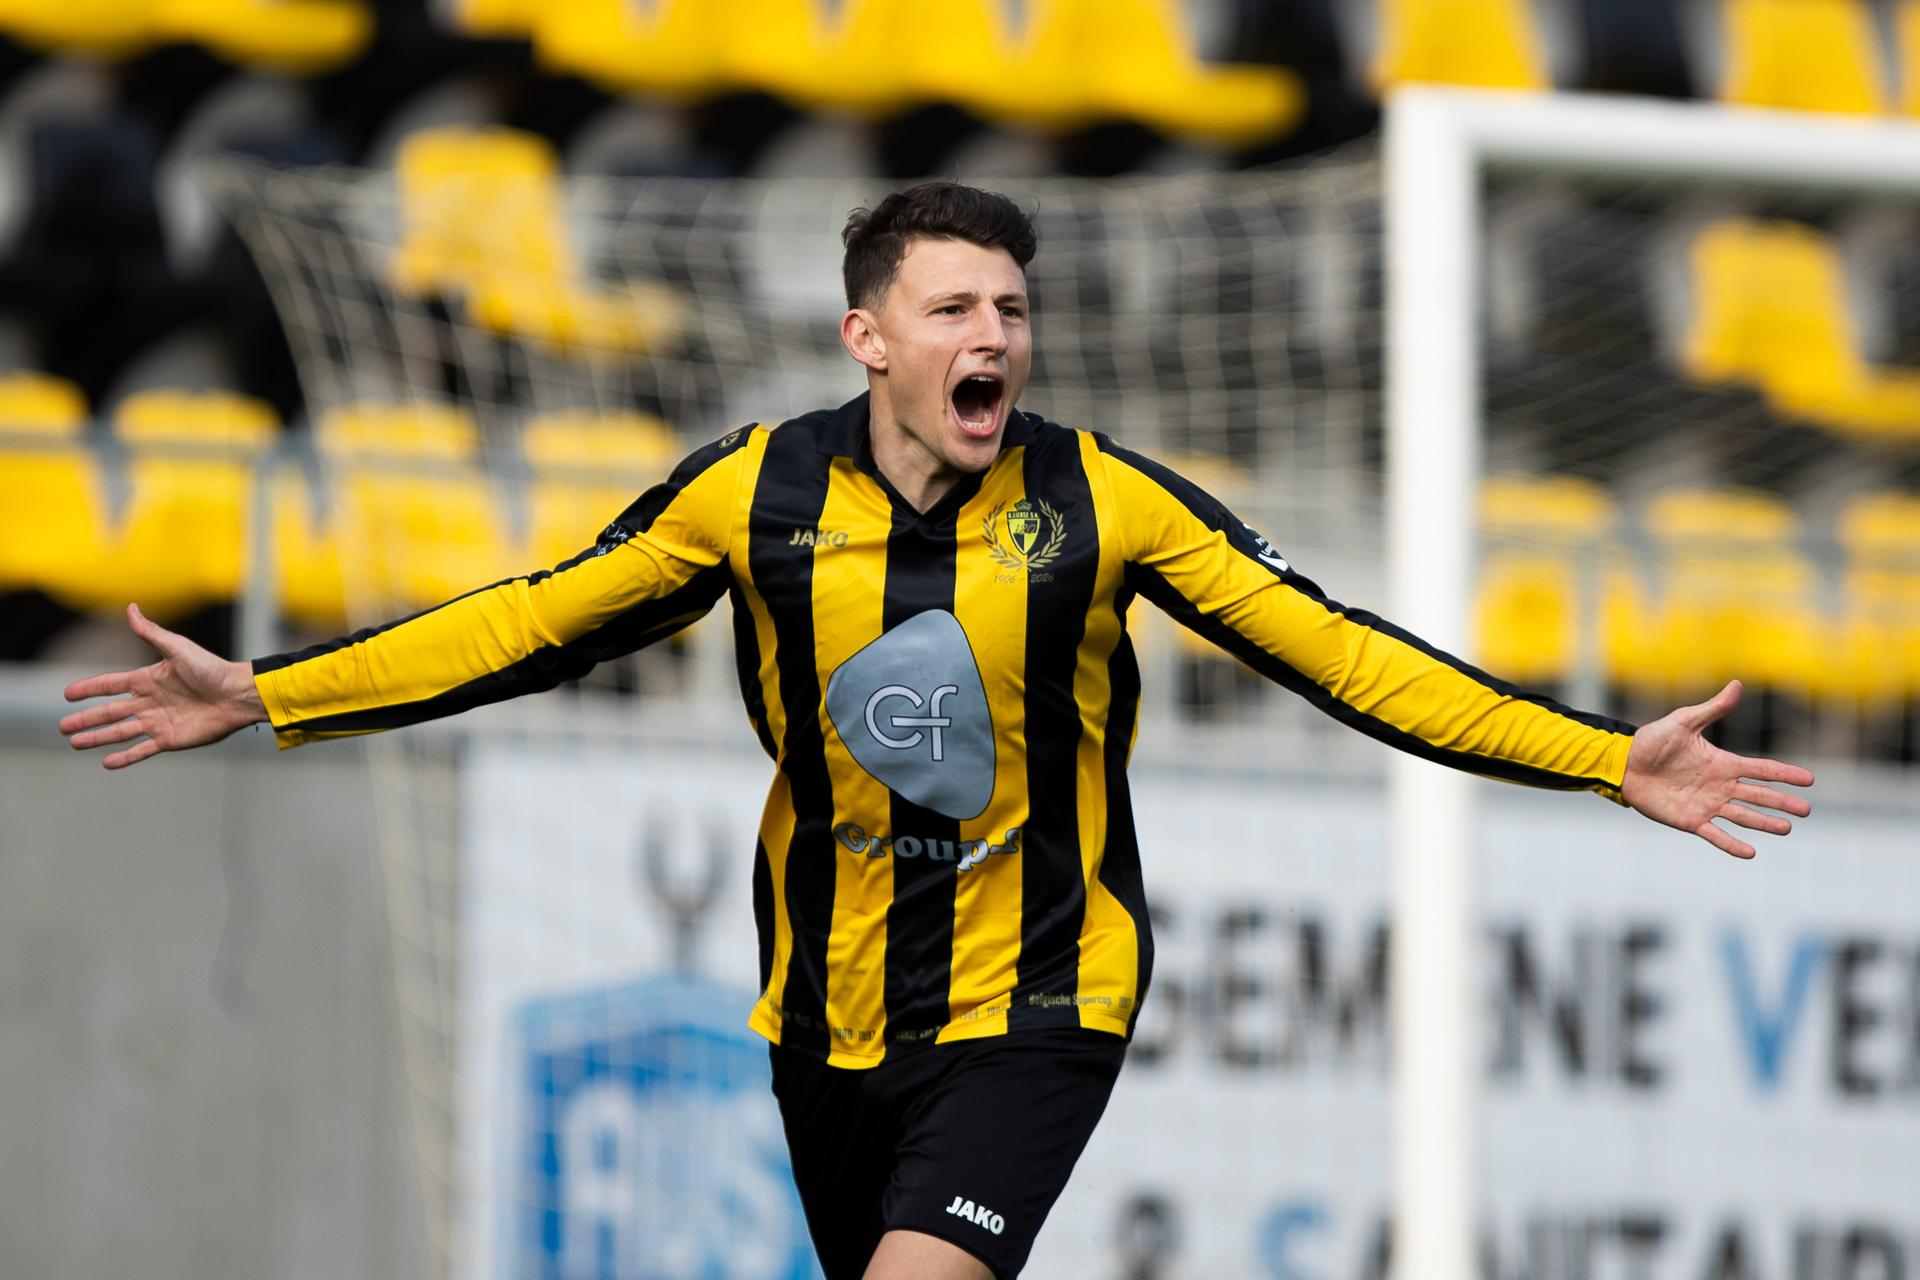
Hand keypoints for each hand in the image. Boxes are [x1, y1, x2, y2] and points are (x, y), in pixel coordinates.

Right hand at [58, 603, 266, 769]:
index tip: (67, 694)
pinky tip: (106, 763)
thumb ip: (151, 633)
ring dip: (98, 737)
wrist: (238, 695)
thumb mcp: (178, 648)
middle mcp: (150, 702)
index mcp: (149, 680)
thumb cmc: (212, 669)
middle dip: (86, 719)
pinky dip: (125, 757)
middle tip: (63, 726)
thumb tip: (131, 607)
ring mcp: (159, 722)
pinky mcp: (170, 739)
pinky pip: (142, 750)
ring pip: (120, 732)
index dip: (89, 689)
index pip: (111, 685)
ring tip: (74, 743)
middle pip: (110, 712)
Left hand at [1620, 679, 1813, 858]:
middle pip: (1759, 795)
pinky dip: (1731, 844)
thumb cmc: (1652, 741)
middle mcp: (1720, 786)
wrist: (1623, 764)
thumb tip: (1737, 684)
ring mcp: (1707, 805)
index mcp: (1722, 763)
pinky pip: (1715, 834)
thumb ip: (1712, 709)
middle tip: (1806, 809)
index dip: (1785, 774)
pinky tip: (1750, 852)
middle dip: (1782, 802)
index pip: (1761, 769)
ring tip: (1787, 828)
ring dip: (1765, 823)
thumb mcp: (1683, 722)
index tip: (1809, 779)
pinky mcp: (1690, 820)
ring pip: (1743, 816)